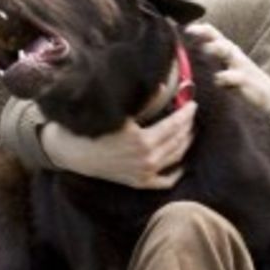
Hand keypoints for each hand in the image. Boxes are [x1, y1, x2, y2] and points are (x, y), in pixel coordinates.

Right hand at [40, 103, 195, 188]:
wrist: (77, 153)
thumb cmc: (97, 129)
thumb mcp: (121, 113)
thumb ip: (145, 101)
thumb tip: (164, 87)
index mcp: (143, 140)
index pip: (174, 125)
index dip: (186, 114)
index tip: (193, 104)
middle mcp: (147, 159)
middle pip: (177, 140)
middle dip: (187, 126)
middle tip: (191, 115)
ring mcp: (145, 173)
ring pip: (175, 157)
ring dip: (185, 143)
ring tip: (190, 131)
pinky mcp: (140, 182)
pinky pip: (166, 181)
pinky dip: (177, 172)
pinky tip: (182, 163)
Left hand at [185, 22, 269, 112]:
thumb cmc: (245, 82)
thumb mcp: (229, 68)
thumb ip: (216, 60)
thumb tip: (198, 51)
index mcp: (230, 51)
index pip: (215, 36)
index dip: (201, 30)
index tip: (186, 27)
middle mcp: (235, 55)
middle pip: (219, 39)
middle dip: (206, 33)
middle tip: (190, 30)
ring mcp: (241, 66)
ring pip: (228, 53)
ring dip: (216, 48)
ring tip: (205, 47)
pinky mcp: (245, 79)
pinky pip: (233, 76)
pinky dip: (224, 78)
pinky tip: (218, 80)